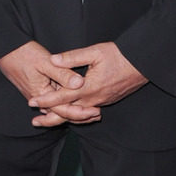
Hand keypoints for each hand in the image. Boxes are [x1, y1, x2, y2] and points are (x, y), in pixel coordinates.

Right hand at [0, 40, 98, 127]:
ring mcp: (38, 95)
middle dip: (80, 115)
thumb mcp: (45, 62)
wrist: (6, 50)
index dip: (81, 112)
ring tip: (91, 113)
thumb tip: (79, 83)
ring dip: (74, 111)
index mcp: (41, 95)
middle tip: (97, 115)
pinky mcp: (39, 90)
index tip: (95, 111)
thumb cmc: (24, 54)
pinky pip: (55, 102)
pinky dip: (67, 104)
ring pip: (58, 108)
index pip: (63, 109)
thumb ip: (63, 74)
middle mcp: (39, 99)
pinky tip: (78, 102)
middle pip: (61, 112)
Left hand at [27, 41, 146, 124]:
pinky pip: (88, 113)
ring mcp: (101, 102)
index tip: (32, 102)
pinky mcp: (107, 101)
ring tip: (49, 121)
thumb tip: (53, 59)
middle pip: (68, 113)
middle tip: (35, 123)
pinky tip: (71, 114)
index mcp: (89, 88)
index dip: (45, 100)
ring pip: (78, 115)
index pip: (62, 97)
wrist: (143, 64)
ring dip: (63, 118)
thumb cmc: (119, 56)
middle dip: (50, 118)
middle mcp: (94, 99)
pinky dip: (77, 116)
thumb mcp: (95, 52)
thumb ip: (72, 57)